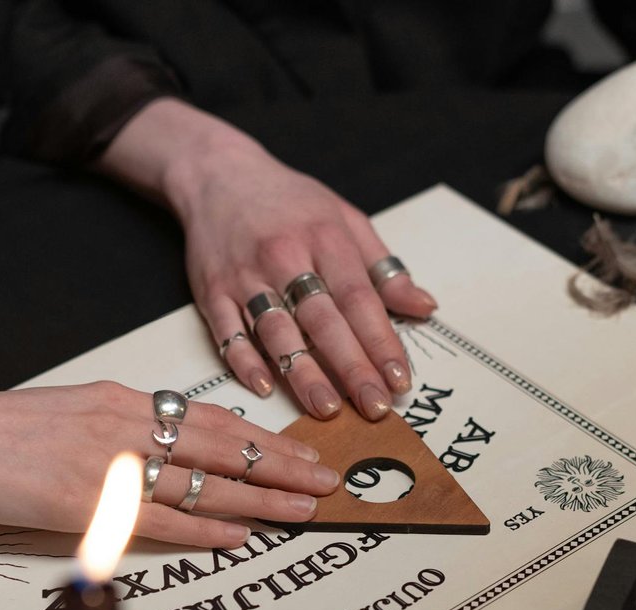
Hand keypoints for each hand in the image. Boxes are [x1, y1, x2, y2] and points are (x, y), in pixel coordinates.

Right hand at [0, 383, 339, 548]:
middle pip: (224, 445)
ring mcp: (104, 461)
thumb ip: (122, 433)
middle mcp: (122, 423)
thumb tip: (168, 458)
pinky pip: (158, 516)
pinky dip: (204, 526)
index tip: (303, 450)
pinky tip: (239, 534)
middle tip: (329, 479)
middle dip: (284, 464)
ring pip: (203, 480)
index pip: (212, 418)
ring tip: (305, 509)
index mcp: (121, 399)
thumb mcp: (70, 416)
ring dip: (261, 497)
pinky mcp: (81, 500)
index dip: (265, 438)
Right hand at [99, 99, 437, 420]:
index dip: (380, 341)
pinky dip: (244, 361)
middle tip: (374, 406)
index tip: (400, 379)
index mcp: (324, 237)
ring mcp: (244, 275)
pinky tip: (265, 387)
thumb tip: (425, 307)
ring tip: (327, 408)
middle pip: (321, 320)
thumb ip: (383, 267)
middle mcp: (283, 256)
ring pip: (275, 331)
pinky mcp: (211, 290)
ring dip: (301, 373)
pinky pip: (227, 332)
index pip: (359, 297)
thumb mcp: (345, 219)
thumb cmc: (290, 201)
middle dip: (351, 367)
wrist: (217, 174)